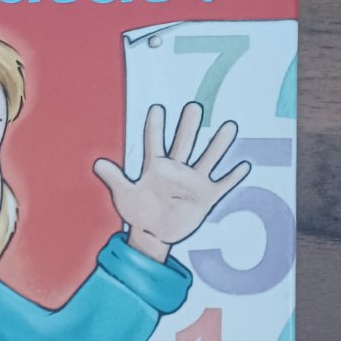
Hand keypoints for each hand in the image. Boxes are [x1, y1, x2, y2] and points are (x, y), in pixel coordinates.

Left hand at [93, 102, 250, 262]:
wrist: (154, 233)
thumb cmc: (139, 212)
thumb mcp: (124, 196)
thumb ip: (114, 179)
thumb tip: (97, 164)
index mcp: (156, 167)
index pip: (154, 142)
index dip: (154, 127)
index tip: (156, 109)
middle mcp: (177, 170)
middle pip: (184, 143)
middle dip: (189, 126)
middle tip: (193, 107)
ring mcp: (193, 182)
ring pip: (208, 158)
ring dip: (218, 144)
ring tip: (229, 126)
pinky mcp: (206, 197)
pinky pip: (222, 185)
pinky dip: (232, 177)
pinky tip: (243, 166)